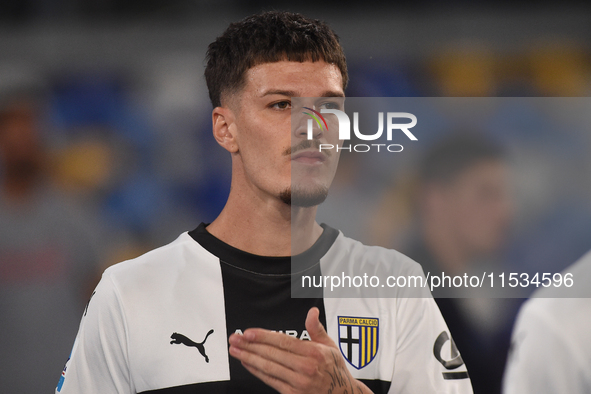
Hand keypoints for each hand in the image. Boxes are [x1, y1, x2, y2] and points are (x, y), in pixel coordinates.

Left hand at [228, 307, 371, 393]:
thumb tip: (312, 311)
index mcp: (314, 353)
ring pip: (268, 367)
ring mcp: (298, 383)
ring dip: (248, 358)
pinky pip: (270, 380)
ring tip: (235, 350)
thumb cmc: (335, 369)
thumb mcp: (330, 345)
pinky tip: (247, 363)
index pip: (283, 342)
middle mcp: (305, 368)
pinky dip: (256, 371)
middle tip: (234, 339)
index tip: (248, 332)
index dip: (263, 336)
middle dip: (250, 345)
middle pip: (272, 354)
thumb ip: (316, 328)